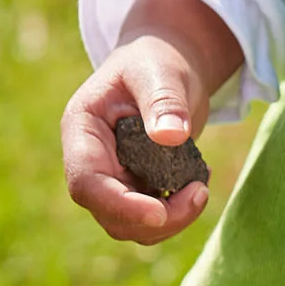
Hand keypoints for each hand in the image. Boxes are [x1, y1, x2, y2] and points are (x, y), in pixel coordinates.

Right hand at [61, 0, 243, 249]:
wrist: (166, 66)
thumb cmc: (156, 60)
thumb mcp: (159, 71)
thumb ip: (163, 100)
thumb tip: (172, 136)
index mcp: (82, 130)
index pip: (86, 182)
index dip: (119, 204)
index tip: (159, 213)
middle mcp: (90, 160)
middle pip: (108, 213)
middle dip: (154, 218)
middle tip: (200, 194)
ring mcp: (111, 178)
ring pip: (130, 224)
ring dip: (170, 220)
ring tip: (201, 187)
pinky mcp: (135, 187)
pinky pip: (151, 217)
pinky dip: (177, 211)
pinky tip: (199, 182)